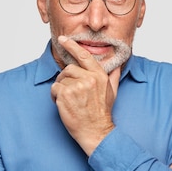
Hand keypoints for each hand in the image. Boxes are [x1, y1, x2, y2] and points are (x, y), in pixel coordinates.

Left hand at [50, 36, 119, 154]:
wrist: (96, 131)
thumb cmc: (103, 113)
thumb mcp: (112, 92)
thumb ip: (113, 77)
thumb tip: (117, 67)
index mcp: (99, 75)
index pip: (84, 56)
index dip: (72, 46)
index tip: (63, 39)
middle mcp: (89, 78)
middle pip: (69, 68)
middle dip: (66, 78)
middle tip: (70, 92)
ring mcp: (77, 86)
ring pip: (60, 79)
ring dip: (61, 89)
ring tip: (69, 100)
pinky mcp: (65, 94)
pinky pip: (54, 88)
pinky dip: (55, 97)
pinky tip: (64, 105)